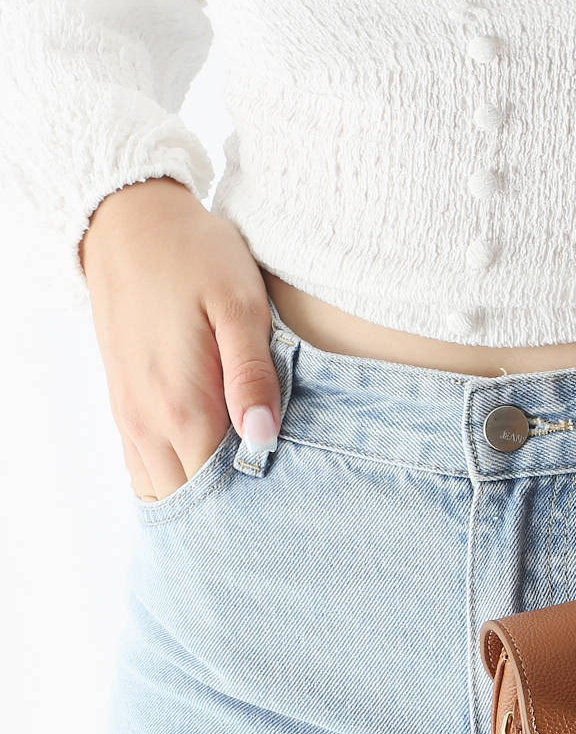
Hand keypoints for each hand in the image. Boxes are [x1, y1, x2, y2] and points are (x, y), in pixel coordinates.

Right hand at [80, 178, 280, 500]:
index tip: (292, 496)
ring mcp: (130, 417)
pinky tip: (212, 463)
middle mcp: (149, 423)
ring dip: (202, 494)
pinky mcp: (125, 405)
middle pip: (191, 500)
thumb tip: (263, 437)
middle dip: (232, 508)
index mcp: (183, 406)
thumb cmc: (195, 257)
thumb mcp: (239, 305)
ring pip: (162, 490)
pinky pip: (145, 467)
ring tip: (248, 484)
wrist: (129, 224)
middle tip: (279, 498)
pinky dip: (176, 476)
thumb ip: (252, 374)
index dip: (257, 501)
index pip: (220, 490)